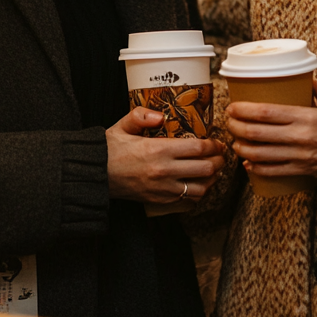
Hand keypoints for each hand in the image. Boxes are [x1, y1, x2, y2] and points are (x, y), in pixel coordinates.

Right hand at [106, 107, 224, 203]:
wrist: (96, 177)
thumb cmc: (110, 150)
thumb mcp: (123, 125)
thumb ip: (142, 115)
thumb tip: (160, 115)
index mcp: (158, 150)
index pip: (198, 149)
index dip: (213, 145)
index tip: (218, 142)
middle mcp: (164, 171)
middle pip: (205, 169)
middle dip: (218, 161)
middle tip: (221, 155)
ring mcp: (163, 189)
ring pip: (200, 188)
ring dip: (211, 179)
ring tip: (213, 170)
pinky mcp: (160, 201)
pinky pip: (188, 200)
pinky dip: (198, 193)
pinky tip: (198, 184)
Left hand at [226, 79, 316, 180]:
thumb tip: (307, 80)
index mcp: (306, 116)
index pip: (265, 112)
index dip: (243, 110)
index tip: (232, 106)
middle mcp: (300, 137)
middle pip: (257, 133)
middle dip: (236, 128)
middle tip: (229, 122)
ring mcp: (300, 156)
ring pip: (261, 154)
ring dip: (242, 147)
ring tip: (235, 141)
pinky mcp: (304, 171)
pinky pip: (274, 171)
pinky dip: (257, 168)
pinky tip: (248, 162)